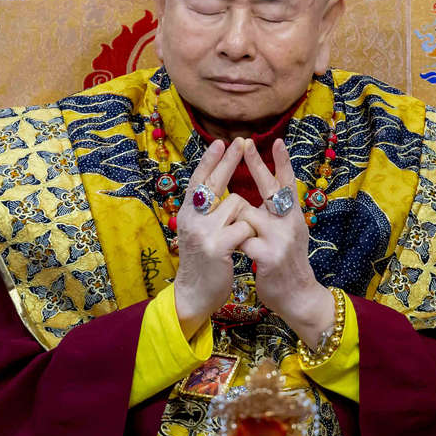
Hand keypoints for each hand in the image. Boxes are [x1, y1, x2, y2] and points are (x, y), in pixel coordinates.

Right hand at [173, 139, 255, 338]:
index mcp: (187, 213)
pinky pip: (244, 226)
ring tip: (236, 236)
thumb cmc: (203, 261)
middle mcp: (191, 218)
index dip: (210, 161)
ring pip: (237, 205)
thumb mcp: (198, 232)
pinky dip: (248, 233)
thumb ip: (206, 211)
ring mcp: (203, 232)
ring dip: (245, 217)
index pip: (198, 180)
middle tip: (241, 141)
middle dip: (229, 161)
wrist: (194, 294)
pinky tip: (241, 247)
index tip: (221, 142)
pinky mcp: (217, 246)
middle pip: (214, 183)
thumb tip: (217, 186)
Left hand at [238, 139, 334, 345]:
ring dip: (238, 225)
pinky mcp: (268, 255)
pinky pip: (241, 239)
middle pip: (270, 189)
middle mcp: (290, 222)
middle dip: (257, 165)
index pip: (288, 183)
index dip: (283, 162)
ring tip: (249, 243)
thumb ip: (276, 215)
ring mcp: (280, 238)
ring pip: (246, 215)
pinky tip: (244, 256)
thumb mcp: (287, 234)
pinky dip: (236, 244)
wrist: (298, 296)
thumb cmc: (286, 263)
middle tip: (246, 144)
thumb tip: (261, 195)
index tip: (278, 140)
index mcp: (293, 216)